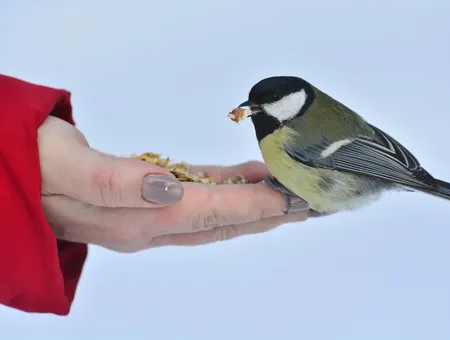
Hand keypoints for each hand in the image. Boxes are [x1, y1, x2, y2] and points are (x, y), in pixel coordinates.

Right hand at [38, 116, 309, 251]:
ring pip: (215, 213)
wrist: (9, 173)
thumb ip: (114, 184)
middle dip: (269, 214)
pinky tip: (248, 176)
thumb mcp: (64, 169)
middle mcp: (148, 224)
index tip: (293, 199)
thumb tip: (165, 190)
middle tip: (308, 204)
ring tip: (291, 195)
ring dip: (255, 205)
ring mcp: (149, 215)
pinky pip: (197, 196)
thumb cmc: (32, 166)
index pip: (211, 214)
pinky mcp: (146, 200)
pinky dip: (227, 188)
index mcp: (134, 219)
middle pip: (223, 222)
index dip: (255, 206)